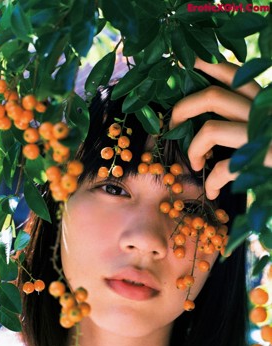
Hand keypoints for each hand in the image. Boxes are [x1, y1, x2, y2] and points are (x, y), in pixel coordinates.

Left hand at [169, 58, 261, 199]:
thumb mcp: (268, 120)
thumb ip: (252, 111)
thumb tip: (222, 111)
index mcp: (264, 100)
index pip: (233, 73)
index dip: (205, 65)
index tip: (184, 64)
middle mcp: (260, 112)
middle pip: (211, 97)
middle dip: (182, 108)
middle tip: (173, 123)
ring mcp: (259, 137)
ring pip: (210, 130)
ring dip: (193, 149)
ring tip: (195, 163)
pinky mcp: (259, 162)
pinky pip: (223, 169)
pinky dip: (212, 183)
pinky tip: (212, 193)